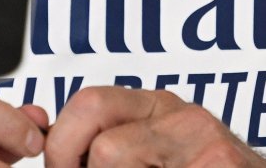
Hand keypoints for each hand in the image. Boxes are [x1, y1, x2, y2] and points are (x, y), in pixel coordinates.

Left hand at [44, 87, 265, 167]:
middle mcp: (179, 116)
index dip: (60, 145)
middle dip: (69, 160)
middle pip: (95, 120)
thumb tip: (48, 141)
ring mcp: (202, 144)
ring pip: (113, 155)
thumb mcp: (158, 152)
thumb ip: (112, 144)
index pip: (88, 103)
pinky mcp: (217, 167)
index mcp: (158, 107)